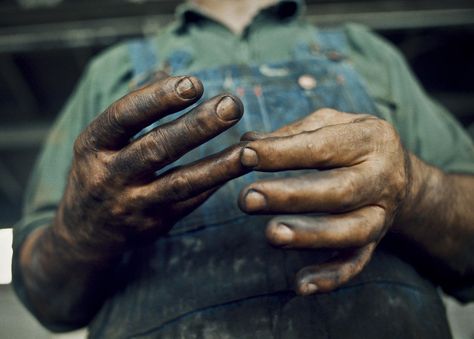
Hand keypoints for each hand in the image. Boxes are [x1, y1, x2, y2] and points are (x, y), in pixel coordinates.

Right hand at [55, 76, 248, 260]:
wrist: (85, 233)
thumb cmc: (99, 171)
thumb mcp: (102, 139)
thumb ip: (136, 107)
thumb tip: (168, 69)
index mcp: (93, 145)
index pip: (125, 116)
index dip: (159, 98)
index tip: (194, 83)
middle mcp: (109, 176)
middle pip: (157, 148)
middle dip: (197, 126)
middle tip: (232, 105)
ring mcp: (132, 204)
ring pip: (181, 182)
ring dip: (219, 165)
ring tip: (250, 150)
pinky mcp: (154, 224)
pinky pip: (190, 201)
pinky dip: (215, 183)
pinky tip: (239, 168)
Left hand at [238, 108, 414, 294]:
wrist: (398, 172)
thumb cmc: (351, 143)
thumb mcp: (329, 124)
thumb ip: (290, 133)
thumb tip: (246, 142)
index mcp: (371, 139)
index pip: (323, 146)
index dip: (282, 152)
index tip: (244, 155)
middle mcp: (383, 178)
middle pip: (339, 191)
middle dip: (291, 196)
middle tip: (247, 198)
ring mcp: (382, 214)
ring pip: (350, 231)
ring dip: (309, 236)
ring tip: (270, 234)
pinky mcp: (375, 242)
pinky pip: (356, 263)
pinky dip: (329, 277)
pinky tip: (299, 286)